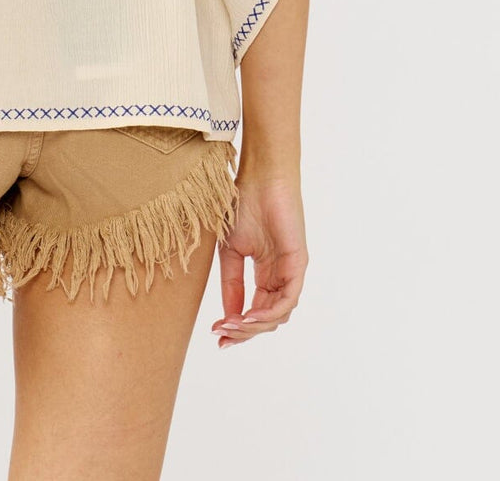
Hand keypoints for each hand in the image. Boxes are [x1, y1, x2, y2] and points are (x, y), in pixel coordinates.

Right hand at [210, 168, 307, 347]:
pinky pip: (287, 300)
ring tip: (231, 325)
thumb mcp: (230, 252)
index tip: (215, 335)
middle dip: (243, 331)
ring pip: (277, 315)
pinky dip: (268, 313)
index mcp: (265, 275)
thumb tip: (228, 318)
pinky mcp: (298, 265)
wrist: (259, 178)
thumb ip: (232, 284)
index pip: (255, 312)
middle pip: (266, 319)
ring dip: (253, 326)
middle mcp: (281, 277)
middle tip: (221, 334)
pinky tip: (248, 316)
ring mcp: (291, 272)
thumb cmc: (243, 205)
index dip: (237, 327)